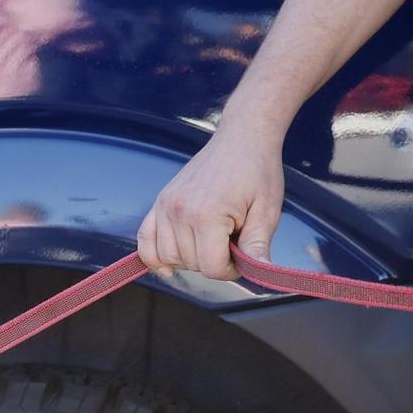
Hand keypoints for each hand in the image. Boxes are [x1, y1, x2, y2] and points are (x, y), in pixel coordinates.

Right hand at [136, 126, 284, 280]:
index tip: (243, 255)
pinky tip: (168, 266)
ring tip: (210, 240)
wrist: (241, 138)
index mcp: (207, 215)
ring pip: (168, 257)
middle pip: (191, 264)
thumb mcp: (267, 210)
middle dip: (213, 261)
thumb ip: (258, 245)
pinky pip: (145, 240)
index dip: (230, 270)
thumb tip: (261, 273)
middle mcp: (179, 211)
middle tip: (231, 241)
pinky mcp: (159, 202)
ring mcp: (165, 206)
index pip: (211, 267)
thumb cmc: (257, 171)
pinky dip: (154, 257)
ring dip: (190, 258)